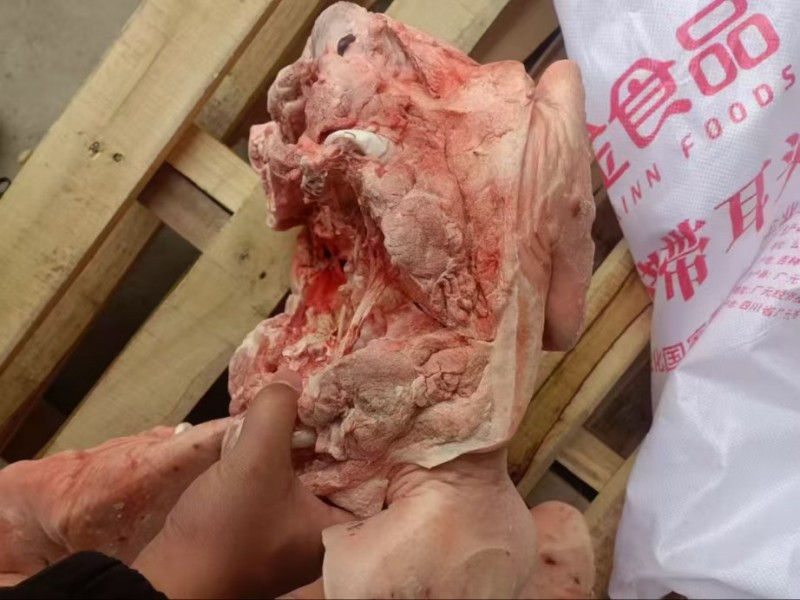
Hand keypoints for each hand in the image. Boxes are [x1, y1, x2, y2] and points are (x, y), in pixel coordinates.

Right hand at [133, 375, 350, 598]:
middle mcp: (324, 528)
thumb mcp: (254, 462)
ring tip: (301, 401)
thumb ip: (275, 413)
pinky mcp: (268, 523)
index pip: (373, 470)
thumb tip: (291, 378)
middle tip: (328, 391)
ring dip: (300, 439)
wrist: (169, 578)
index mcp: (339, 525)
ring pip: (309, 469)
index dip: (367, 432)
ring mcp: (295, 527)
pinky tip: (270, 427)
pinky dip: (278, 454)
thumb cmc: (224, 531)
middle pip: (341, 465)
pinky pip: (284, 478)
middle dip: (330, 430)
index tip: (359, 397)